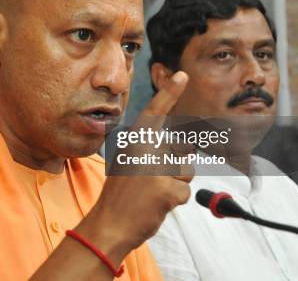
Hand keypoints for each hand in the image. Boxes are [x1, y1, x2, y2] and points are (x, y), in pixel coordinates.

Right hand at [80, 72, 192, 256]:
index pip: (155, 111)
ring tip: (152, 192)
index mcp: (135, 139)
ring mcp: (155, 168)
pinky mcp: (165, 188)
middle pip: (182, 149)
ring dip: (176, 184)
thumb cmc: (123, 194)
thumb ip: (154, 152)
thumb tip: (186, 149)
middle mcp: (144, 148)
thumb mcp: (133, 163)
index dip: (169, 92)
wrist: (109, 223)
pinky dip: (175, 201)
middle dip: (177, 165)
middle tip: (151, 180)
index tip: (182, 75)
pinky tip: (156, 204)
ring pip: (187, 171)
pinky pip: (185, 192)